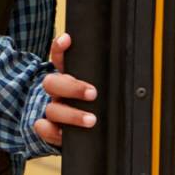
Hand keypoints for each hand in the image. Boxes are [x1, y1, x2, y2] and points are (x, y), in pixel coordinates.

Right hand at [34, 32, 97, 147]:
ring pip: (52, 109)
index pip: (59, 57)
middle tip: (92, 93)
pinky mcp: (49, 128)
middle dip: (72, 87)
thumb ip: (102, 77)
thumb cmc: (88, 104)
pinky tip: (65, 135)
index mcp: (66, 77)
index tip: (67, 40)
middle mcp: (56, 92)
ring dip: (72, 114)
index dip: (60, 47)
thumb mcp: (94, 85)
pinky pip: (43, 128)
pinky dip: (53, 132)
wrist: (70, 127)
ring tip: (91, 120)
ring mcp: (51, 110)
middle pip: (52, 82)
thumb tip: (130, 70)